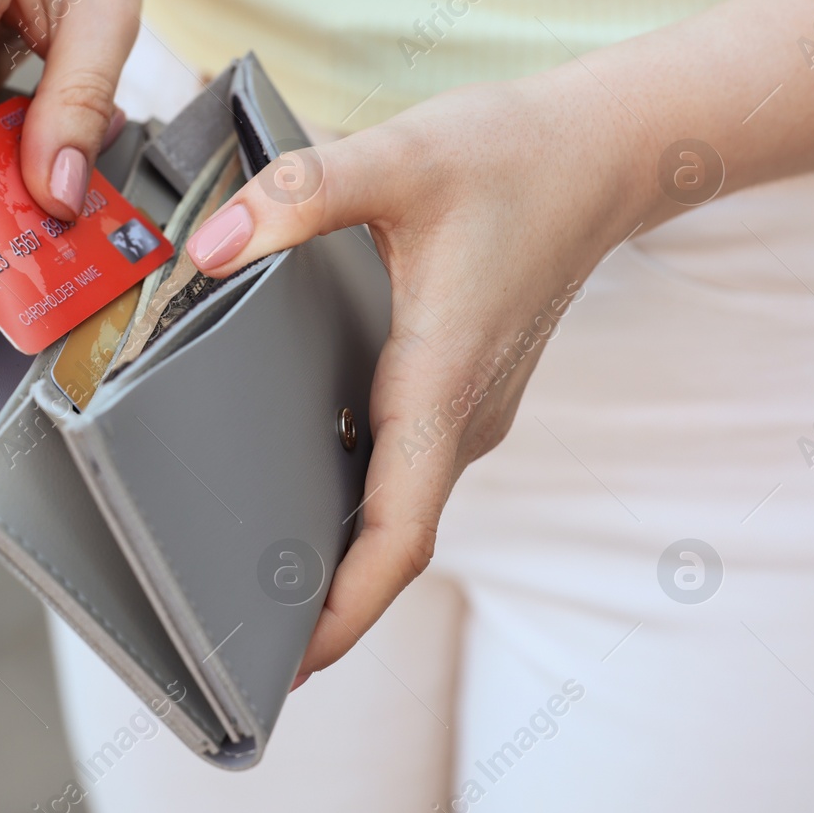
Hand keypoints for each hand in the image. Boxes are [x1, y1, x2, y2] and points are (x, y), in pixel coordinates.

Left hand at [183, 69, 662, 684]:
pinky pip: (404, 471)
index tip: (293, 662)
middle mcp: (461, 416)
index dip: (347, 608)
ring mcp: (468, 410)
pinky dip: (354, 504)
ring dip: (338, 556)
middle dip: (325, 603)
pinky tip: (297, 488)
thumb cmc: (514, 156)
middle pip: (391, 540)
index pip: (400, 532)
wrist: (602, 150)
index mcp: (442, 382)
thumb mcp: (402, 158)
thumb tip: (211, 247)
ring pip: (399, 509)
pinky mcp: (463, 391)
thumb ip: (302, 196)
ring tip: (252, 580)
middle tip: (235, 637)